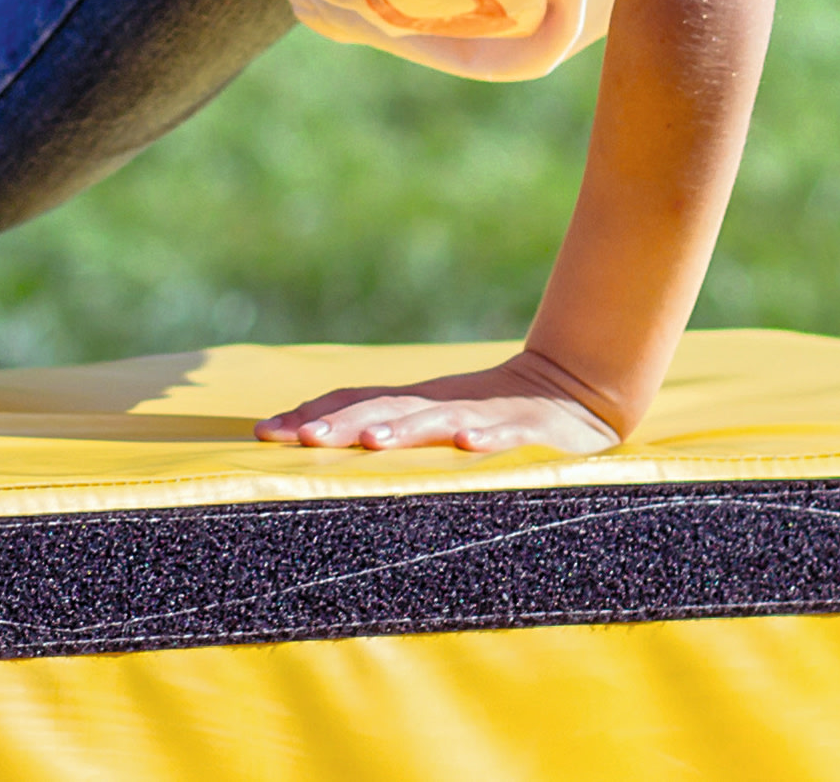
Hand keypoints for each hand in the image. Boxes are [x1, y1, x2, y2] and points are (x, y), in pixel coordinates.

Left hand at [256, 350, 622, 454]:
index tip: (265, 433)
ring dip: (404, 429)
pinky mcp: (529, 429)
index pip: (354, 404)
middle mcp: (441, 405)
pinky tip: (468, 445)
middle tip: (300, 439)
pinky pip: (508, 434)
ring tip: (372, 441)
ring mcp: (484, 415)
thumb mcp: (431, 425)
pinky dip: (488, 438)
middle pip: (384, 409)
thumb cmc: (489, 419)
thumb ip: (382, 432)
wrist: (574, 393)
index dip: (312, 415)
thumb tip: (306, 440)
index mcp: (415, 407)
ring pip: (438, 419)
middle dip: (341, 423)